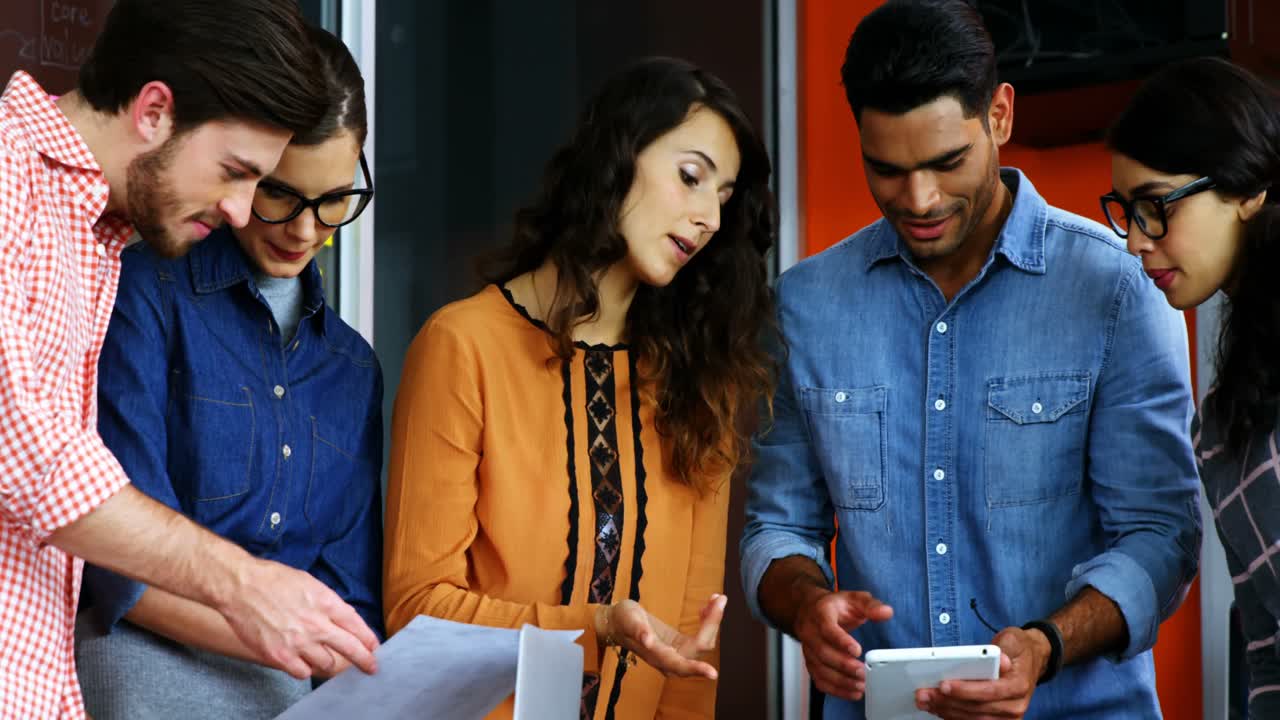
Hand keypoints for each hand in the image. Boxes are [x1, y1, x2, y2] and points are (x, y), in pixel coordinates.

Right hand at [217, 557, 379, 678]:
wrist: (240, 586)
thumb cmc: (273, 580)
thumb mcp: (310, 583)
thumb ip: (328, 602)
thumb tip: (344, 618)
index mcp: (326, 602)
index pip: (356, 626)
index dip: (368, 639)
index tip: (373, 647)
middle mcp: (316, 624)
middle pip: (350, 649)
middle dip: (365, 660)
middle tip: (370, 667)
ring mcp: (298, 642)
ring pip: (326, 663)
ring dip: (326, 660)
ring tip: (321, 654)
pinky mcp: (280, 655)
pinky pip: (303, 672)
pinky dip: (304, 668)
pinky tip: (301, 660)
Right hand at [597, 594, 725, 678]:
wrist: (617, 623)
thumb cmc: (622, 619)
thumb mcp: (629, 619)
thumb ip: (639, 630)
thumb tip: (648, 640)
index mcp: (657, 656)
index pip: (682, 664)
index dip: (697, 669)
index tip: (713, 674)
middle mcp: (670, 660)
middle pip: (700, 647)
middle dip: (713, 624)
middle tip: (719, 598)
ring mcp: (677, 653)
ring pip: (704, 642)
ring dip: (713, 621)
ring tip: (715, 597)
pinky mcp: (680, 645)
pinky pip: (701, 637)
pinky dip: (708, 621)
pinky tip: (706, 606)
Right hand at [793, 590, 892, 700]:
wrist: (810, 610)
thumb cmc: (835, 606)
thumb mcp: (854, 598)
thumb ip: (871, 606)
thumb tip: (886, 612)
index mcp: (821, 613)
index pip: (827, 628)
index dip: (841, 641)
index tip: (857, 651)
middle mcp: (810, 631)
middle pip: (822, 652)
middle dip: (843, 665)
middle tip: (862, 672)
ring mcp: (808, 649)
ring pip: (820, 668)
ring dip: (840, 680)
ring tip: (860, 686)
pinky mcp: (810, 662)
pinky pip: (819, 679)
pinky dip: (835, 689)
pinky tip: (851, 692)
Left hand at [915, 627, 1049, 718]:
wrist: (1032, 660)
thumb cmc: (1018, 649)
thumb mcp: (1013, 640)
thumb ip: (1004, 648)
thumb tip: (1001, 660)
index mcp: (1019, 685)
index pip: (989, 691)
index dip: (965, 690)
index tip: (943, 685)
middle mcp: (1015, 705)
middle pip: (976, 708)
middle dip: (946, 701)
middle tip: (923, 693)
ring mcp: (1007, 717)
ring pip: (972, 719)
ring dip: (945, 711)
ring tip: (925, 701)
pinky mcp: (997, 719)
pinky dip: (952, 716)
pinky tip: (937, 708)